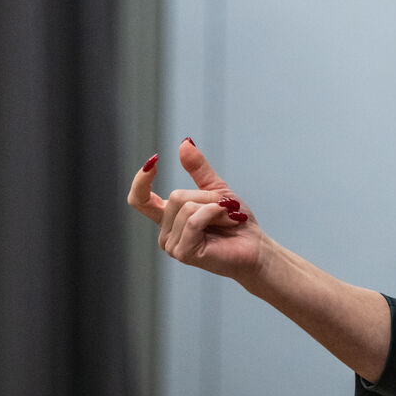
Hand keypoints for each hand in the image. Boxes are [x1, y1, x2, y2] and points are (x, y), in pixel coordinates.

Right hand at [126, 138, 264, 281]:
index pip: (140, 199)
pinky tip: (228, 222)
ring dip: (214, 207)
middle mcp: (166, 232)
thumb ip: (197, 168)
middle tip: (226, 208)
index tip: (154, 161)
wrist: (256, 246)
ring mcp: (172, 245)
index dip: (141, 180)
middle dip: (207, 196)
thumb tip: (184, 143)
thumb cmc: (236, 221)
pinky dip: (213, 214)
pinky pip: (193, 220)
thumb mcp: (216, 188)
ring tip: (228, 219)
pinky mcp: (183, 253)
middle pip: (175, 196)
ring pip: (185, 207)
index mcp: (169, 217)